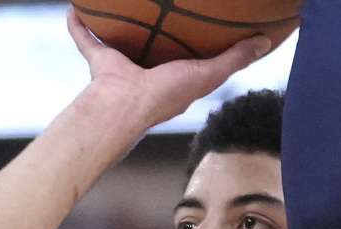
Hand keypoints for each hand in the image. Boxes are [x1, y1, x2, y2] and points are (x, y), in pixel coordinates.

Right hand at [66, 8, 273, 130]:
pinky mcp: (99, 62)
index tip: (204, 23)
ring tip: (122, 2)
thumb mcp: (208, 73)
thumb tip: (266, 41)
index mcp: (173, 79)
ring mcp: (122, 68)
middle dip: (157, 30)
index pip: (189, 57)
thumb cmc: (166, 95)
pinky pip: (87, 40)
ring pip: (121, 41)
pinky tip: (74, 9)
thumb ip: (235, 58)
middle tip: (163, 6)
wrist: (124, 105)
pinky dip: (79, 26)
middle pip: (154, 46)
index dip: (196, 42)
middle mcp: (147, 74)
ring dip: (119, 25)